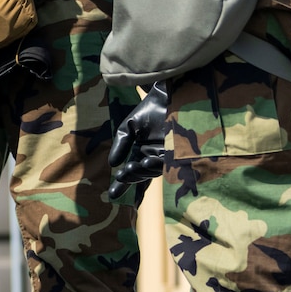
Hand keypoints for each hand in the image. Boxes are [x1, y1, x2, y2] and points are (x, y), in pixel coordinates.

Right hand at [106, 81, 170, 205]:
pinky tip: (146, 160)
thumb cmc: (148, 110)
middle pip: (142, 175)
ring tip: (130, 168)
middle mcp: (155, 158)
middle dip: (131, 178)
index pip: (132, 173)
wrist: (167, 95)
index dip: (123, 185)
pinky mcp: (178, 152)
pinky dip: (156, 164)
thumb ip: (120, 144)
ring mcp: (167, 156)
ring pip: (153, 171)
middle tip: (121, 176)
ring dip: (142, 172)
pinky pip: (166, 162)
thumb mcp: (128, 127)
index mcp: (142, 154)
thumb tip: (112, 164)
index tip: (112, 196)